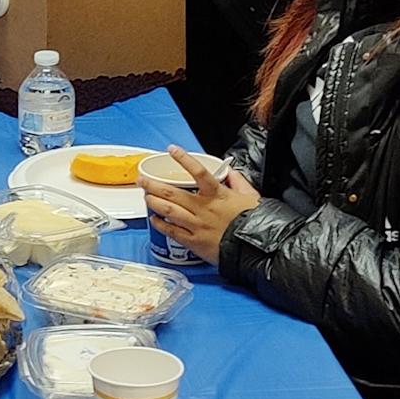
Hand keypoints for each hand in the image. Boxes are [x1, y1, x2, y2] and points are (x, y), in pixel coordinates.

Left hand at [138, 144, 260, 263]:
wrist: (257, 249)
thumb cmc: (255, 222)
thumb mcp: (251, 197)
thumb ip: (239, 181)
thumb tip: (230, 170)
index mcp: (217, 194)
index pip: (198, 171)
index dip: (184, 159)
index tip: (172, 149)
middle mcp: (203, 208)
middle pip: (172, 192)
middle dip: (153, 184)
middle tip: (142, 179)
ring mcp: (197, 225)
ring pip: (168, 210)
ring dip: (153, 202)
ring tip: (145, 196)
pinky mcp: (194, 242)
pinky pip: (172, 231)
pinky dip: (160, 224)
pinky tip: (154, 219)